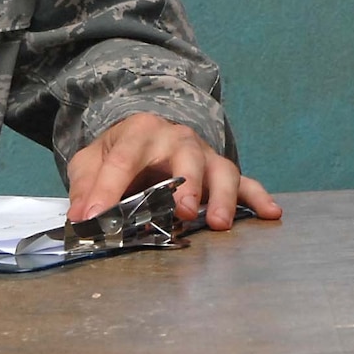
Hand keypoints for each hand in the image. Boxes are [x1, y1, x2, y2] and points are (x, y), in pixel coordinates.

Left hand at [65, 112, 280, 228]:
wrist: (146, 135)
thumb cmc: (119, 151)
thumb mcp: (91, 160)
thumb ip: (85, 185)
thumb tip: (81, 216)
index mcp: (140, 131)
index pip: (123, 158)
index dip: (107, 188)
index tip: (93, 216)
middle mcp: (177, 138)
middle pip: (186, 156)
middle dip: (186, 184)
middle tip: (183, 212)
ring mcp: (203, 155)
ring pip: (220, 169)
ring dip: (221, 196)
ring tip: (219, 223)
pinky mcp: (220, 172)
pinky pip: (245, 182)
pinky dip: (259, 197)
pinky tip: (271, 214)